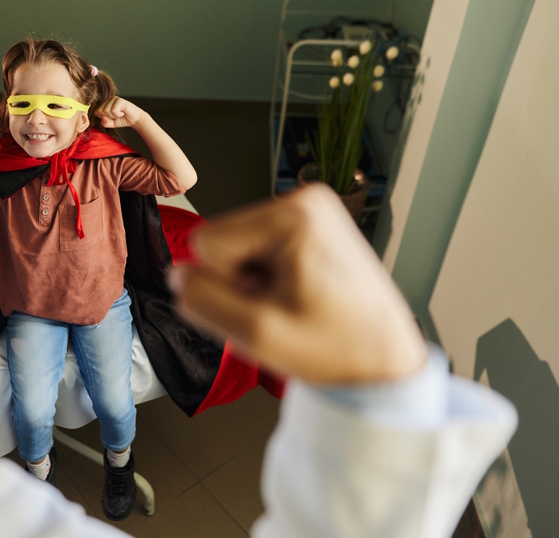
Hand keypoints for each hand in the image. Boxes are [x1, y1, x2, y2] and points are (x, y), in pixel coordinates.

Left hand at [94, 97, 145, 129]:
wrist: (134, 119)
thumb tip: (103, 118)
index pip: (96, 112)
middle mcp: (108, 99)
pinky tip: (123, 112)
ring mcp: (114, 98)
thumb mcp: (111, 123)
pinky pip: (113, 110)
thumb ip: (104, 122)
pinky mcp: (119, 100)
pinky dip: (118, 114)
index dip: (104, 118)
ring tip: (120, 114)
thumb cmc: (122, 120)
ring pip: (106, 111)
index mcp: (104, 104)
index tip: (112, 118)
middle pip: (100, 111)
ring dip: (114, 116)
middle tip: (116, 116)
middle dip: (109, 117)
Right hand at [169, 185, 426, 383]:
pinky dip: (273, 275)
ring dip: (257, 280)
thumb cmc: (339, 348)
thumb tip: (178, 276)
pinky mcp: (316, 223)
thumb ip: (201, 301)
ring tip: (294, 301)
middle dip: (242, 280)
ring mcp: (314, 210)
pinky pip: (262, 246)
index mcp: (294, 216)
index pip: (207, 243)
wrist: (383, 361)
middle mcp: (307, 201)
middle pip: (224, 240)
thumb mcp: (256, 334)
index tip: (266, 303)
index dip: (226, 283)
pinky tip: (300, 293)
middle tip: (281, 306)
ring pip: (240, 245)